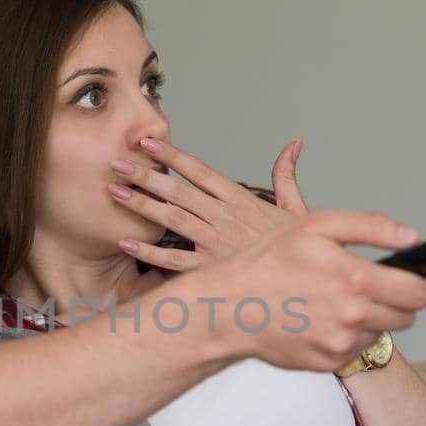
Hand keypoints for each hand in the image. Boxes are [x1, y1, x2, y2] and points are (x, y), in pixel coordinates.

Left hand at [110, 137, 307, 271]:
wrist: (310, 282)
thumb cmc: (301, 250)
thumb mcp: (298, 208)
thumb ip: (287, 175)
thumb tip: (294, 144)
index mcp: (242, 200)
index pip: (201, 170)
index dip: (172, 154)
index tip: (147, 142)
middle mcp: (226, 218)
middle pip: (179, 190)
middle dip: (145, 175)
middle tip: (117, 163)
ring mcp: (217, 244)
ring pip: (173, 218)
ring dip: (142, 204)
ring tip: (114, 192)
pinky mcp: (212, 269)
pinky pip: (174, 260)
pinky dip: (149, 251)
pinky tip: (126, 241)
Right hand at [180, 209, 425, 371]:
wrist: (229, 307)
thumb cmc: (268, 262)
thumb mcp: (318, 226)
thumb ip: (371, 227)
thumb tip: (411, 237)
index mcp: (355, 280)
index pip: (420, 292)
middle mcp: (352, 317)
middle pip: (407, 316)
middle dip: (401, 299)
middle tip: (378, 285)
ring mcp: (340, 345)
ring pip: (380, 332)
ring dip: (372, 317)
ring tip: (341, 299)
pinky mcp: (327, 363)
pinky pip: (354, 349)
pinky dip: (348, 335)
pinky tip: (323, 318)